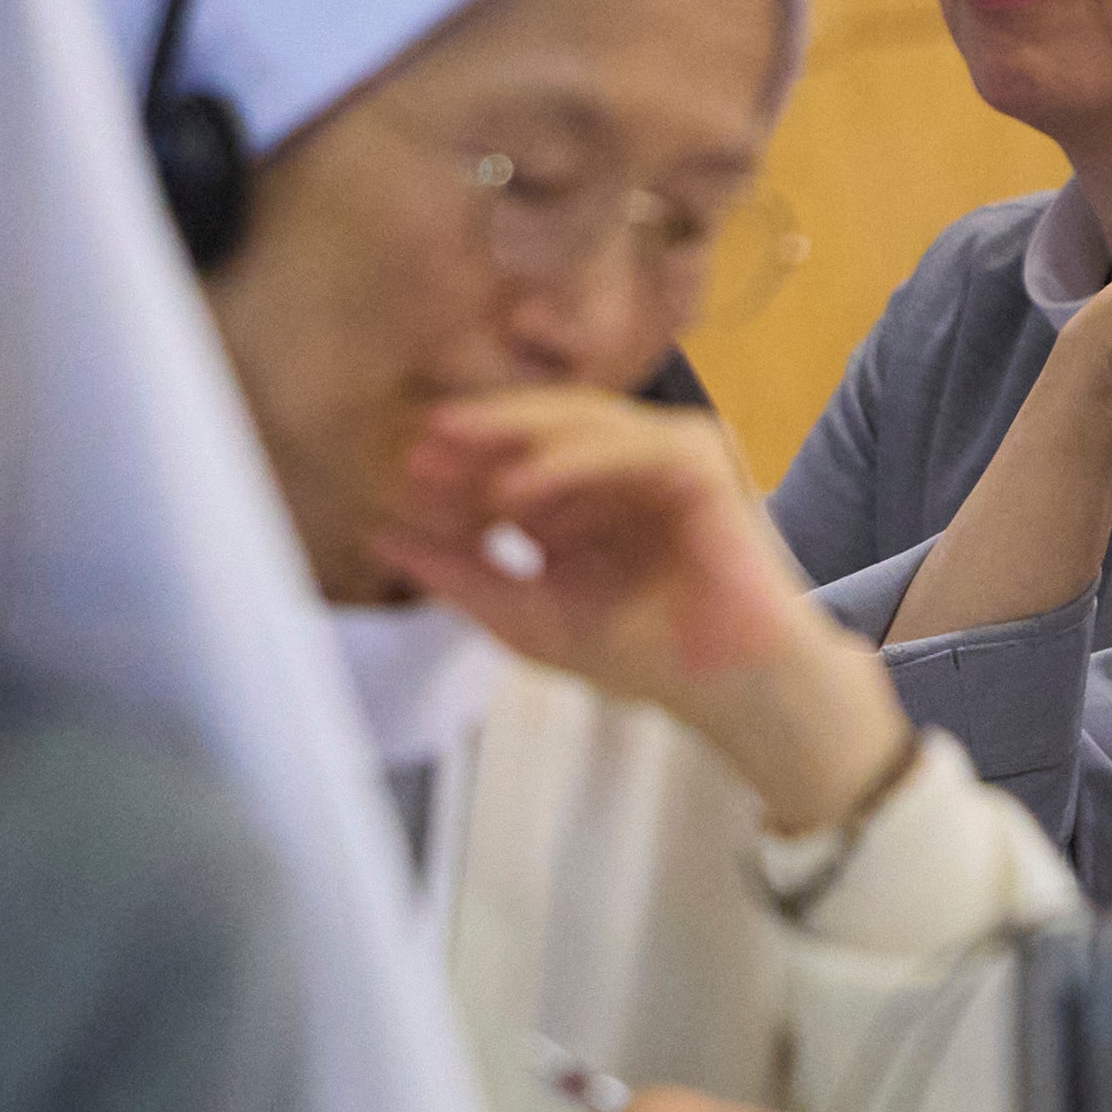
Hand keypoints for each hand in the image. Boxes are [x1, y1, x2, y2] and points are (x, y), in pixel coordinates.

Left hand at [379, 388, 910, 834]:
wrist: (733, 690)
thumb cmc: (647, 656)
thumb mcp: (530, 617)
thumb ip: (461, 576)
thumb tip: (378, 540)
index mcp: (582, 497)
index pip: (512, 460)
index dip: (456, 464)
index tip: (398, 475)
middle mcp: (622, 466)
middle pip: (541, 428)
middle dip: (476, 434)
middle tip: (415, 443)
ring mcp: (664, 456)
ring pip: (581, 421)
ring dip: (511, 437)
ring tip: (450, 455)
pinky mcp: (700, 462)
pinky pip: (627, 446)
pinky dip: (568, 462)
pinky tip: (516, 492)